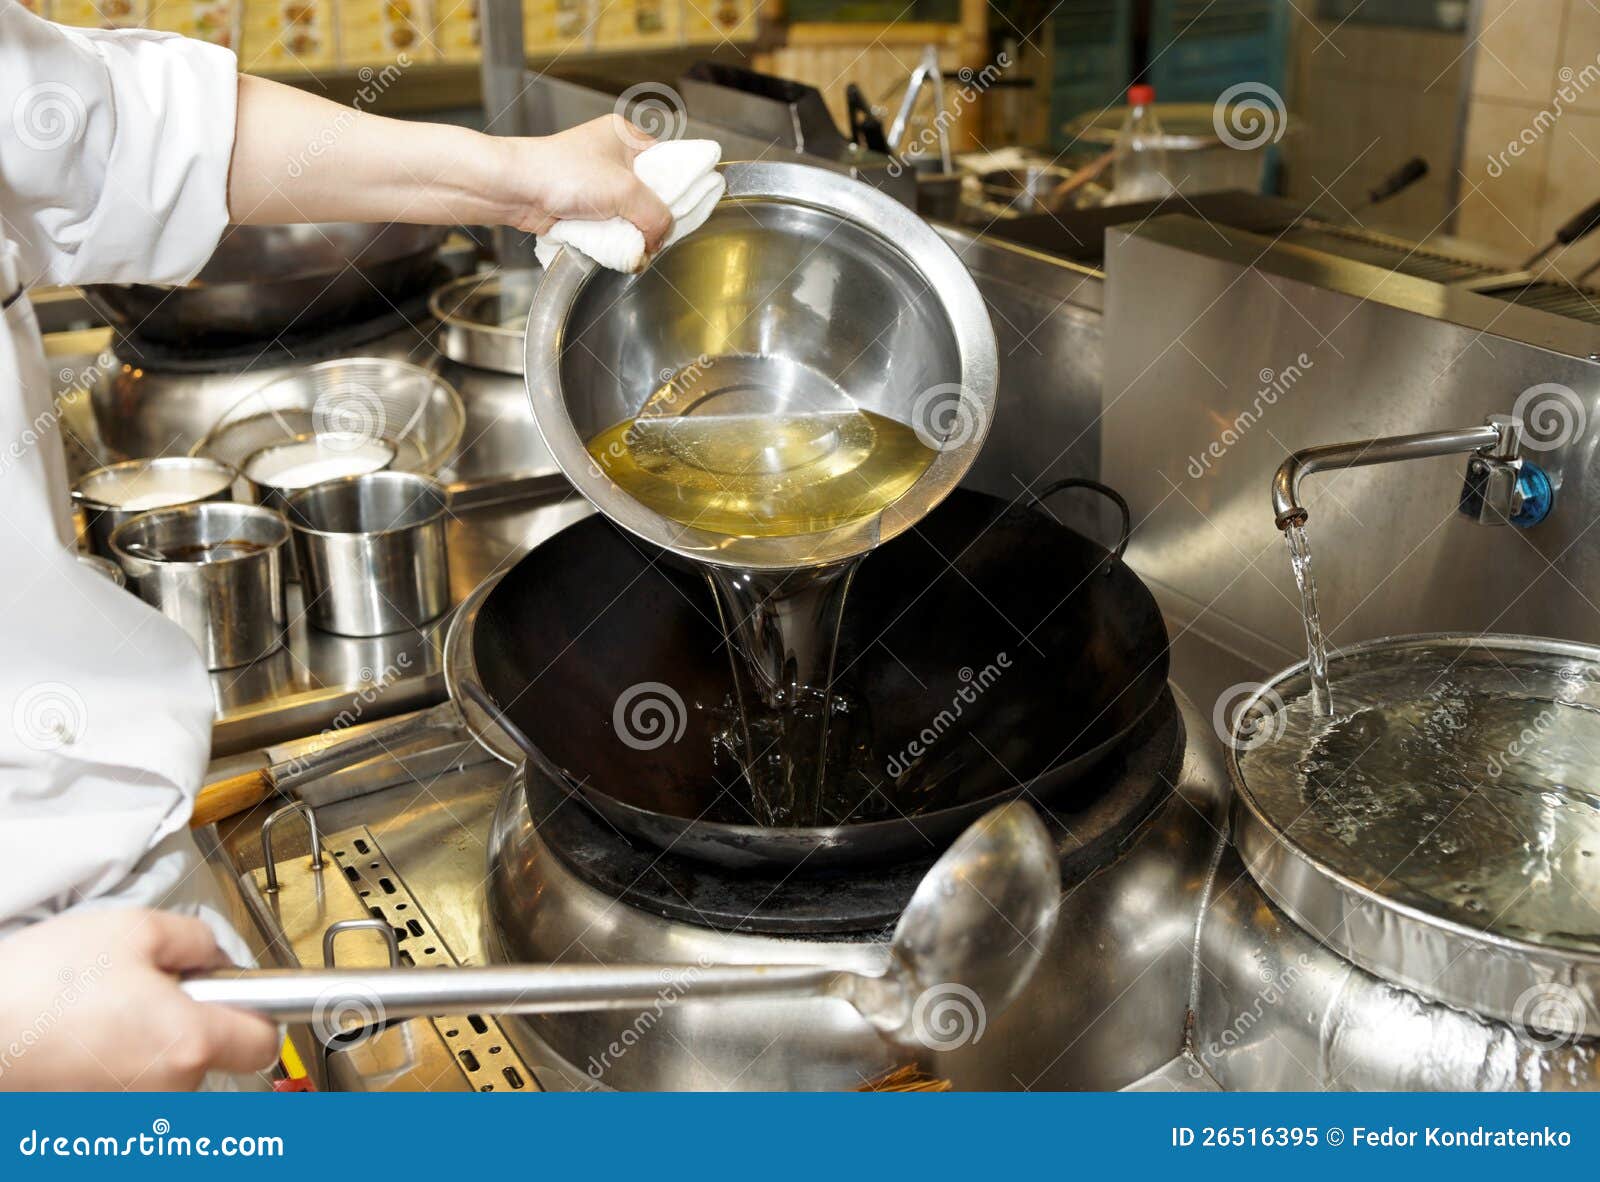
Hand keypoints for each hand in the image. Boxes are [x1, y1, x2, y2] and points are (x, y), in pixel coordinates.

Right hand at [0, 909, 278, 1090]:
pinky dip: (117, 1067)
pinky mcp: (97, 1126)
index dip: (258, 1012)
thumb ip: (199, 941)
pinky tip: (85, 1040)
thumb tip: (217, 959)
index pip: (263, 1043)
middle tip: (149, 988)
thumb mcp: (136, 929)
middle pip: (212, 1056)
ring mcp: (129, 1117)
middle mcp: (166, 1092)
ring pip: (168, 1074)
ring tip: (104, 1013)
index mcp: (187, 1042)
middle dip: (192, 1020)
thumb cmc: (41, 984)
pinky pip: (128, 1090)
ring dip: (152, 1044)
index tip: (241, 994)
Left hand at [497, 115, 673, 247]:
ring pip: (628, 214)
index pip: (668, 165)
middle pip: (649, 195)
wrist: (515, 189)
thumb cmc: (561, 173)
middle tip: (651, 234)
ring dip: (628, 232)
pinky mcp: (582, 205)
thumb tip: (662, 237)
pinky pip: (608, 226)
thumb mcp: (625, 191)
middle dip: (649, 219)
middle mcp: (613, 157)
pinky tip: (607, 242)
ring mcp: (596, 183)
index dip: (676, 193)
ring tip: (624, 239)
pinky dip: (609, 238)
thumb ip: (656, 215)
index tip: (679, 216)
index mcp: (627, 137)